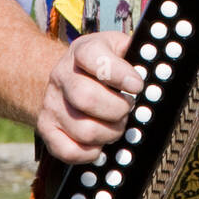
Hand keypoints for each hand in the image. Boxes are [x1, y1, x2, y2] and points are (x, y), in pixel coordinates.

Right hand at [36, 32, 143, 163]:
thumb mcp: (115, 46)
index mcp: (82, 51)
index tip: (137, 85)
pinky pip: (69, 151)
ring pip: (83, 130)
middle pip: (87, 98)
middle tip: (127, 108)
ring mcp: (51, 104)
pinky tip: (99, 142)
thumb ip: (134, 50)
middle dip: (118, 109)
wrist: (66, 76)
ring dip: (110, 133)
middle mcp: (61, 76)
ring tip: (116, 124)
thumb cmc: (100, 64)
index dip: (120, 75)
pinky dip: (91, 152)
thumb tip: (152, 59)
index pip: (95, 59)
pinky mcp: (46, 129)